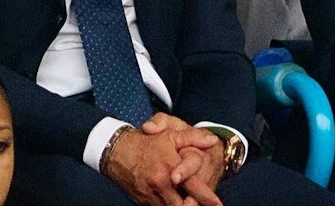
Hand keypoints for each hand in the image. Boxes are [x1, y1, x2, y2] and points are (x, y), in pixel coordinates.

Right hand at [106, 115, 222, 205]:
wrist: (117, 152)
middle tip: (200, 204)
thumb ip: (193, 137)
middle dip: (192, 205)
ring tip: (189, 203)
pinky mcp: (142, 202)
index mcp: (171, 169)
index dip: (207, 198)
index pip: (194, 188)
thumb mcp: (171, 134)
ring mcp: (150, 196)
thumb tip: (212, 140)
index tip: (217, 204)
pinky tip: (174, 201)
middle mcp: (161, 186)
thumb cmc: (146, 142)